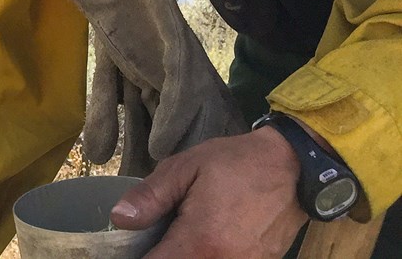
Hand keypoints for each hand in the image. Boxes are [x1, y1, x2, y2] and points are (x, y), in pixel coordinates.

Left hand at [110, 127, 308, 257]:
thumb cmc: (236, 163)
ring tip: (174, 238)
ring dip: (183, 255)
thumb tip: (118, 219)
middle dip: (161, 255)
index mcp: (200, 242)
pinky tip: (198, 241)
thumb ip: (150, 196)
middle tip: (153, 239)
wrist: (293, 166)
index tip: (128, 248)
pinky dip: (204, 255)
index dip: (136, 257)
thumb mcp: (185, 168)